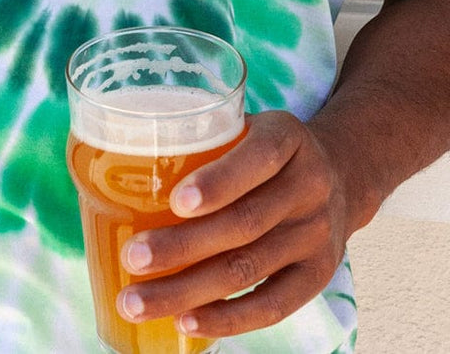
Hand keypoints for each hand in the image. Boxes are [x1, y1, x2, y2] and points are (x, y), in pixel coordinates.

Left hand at [114, 110, 367, 339]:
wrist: (339, 176)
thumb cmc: (262, 154)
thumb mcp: (246, 127)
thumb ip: (200, 140)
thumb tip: (111, 164)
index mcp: (288, 138)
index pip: (258, 157)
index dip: (218, 182)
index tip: (175, 202)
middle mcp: (310, 184)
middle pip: (244, 223)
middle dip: (182, 246)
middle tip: (132, 258)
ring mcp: (317, 232)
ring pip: (248, 268)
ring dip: (188, 290)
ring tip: (137, 301)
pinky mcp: (319, 273)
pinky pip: (272, 305)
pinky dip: (227, 319)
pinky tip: (187, 322)